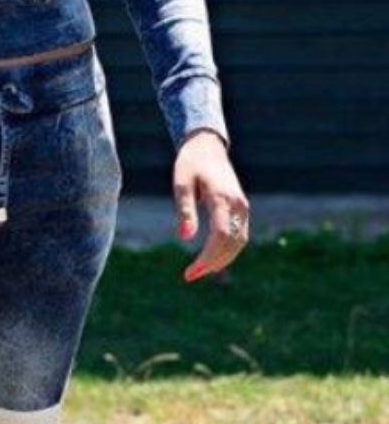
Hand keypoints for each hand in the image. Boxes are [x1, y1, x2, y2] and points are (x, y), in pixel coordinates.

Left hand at [174, 130, 249, 281]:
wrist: (207, 146)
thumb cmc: (190, 164)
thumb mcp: (181, 183)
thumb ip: (184, 210)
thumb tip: (184, 238)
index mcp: (222, 198)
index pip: (219, 236)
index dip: (207, 258)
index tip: (190, 272)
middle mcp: (237, 204)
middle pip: (231, 243)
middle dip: (212, 263)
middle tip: (190, 276)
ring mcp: (243, 207)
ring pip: (239, 242)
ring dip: (222, 260)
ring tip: (199, 271)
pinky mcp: (242, 209)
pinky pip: (240, 235)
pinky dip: (228, 251)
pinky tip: (212, 260)